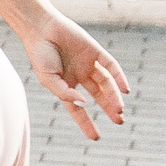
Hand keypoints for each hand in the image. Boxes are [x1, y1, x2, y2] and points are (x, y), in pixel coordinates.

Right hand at [16, 10, 129, 140]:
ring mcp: (89, 64)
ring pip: (106, 84)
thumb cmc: (40, 55)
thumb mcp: (48, 80)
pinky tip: (124, 89)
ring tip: (119, 110)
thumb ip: (65, 93)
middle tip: (119, 121)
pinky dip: (119, 77)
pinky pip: (111, 66)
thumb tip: (85, 104)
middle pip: (99, 96)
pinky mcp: (96, 51)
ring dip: (114, 97)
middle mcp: (80, 77)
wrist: (42, 28)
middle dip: (109, 109)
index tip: (96, 137)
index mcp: (66, 86)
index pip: (78, 109)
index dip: (87, 123)